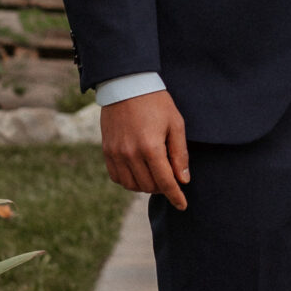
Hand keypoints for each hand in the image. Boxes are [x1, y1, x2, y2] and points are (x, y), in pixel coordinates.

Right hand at [101, 89, 190, 207]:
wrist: (126, 85)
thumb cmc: (156, 102)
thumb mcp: (175, 124)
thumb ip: (180, 154)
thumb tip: (183, 180)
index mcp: (151, 147)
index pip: (165, 182)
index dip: (176, 196)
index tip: (183, 206)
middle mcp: (131, 154)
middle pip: (149, 186)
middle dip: (163, 188)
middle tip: (170, 178)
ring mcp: (116, 153)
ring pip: (132, 185)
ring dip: (146, 186)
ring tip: (155, 174)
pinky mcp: (107, 151)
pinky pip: (117, 177)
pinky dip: (129, 180)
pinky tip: (139, 172)